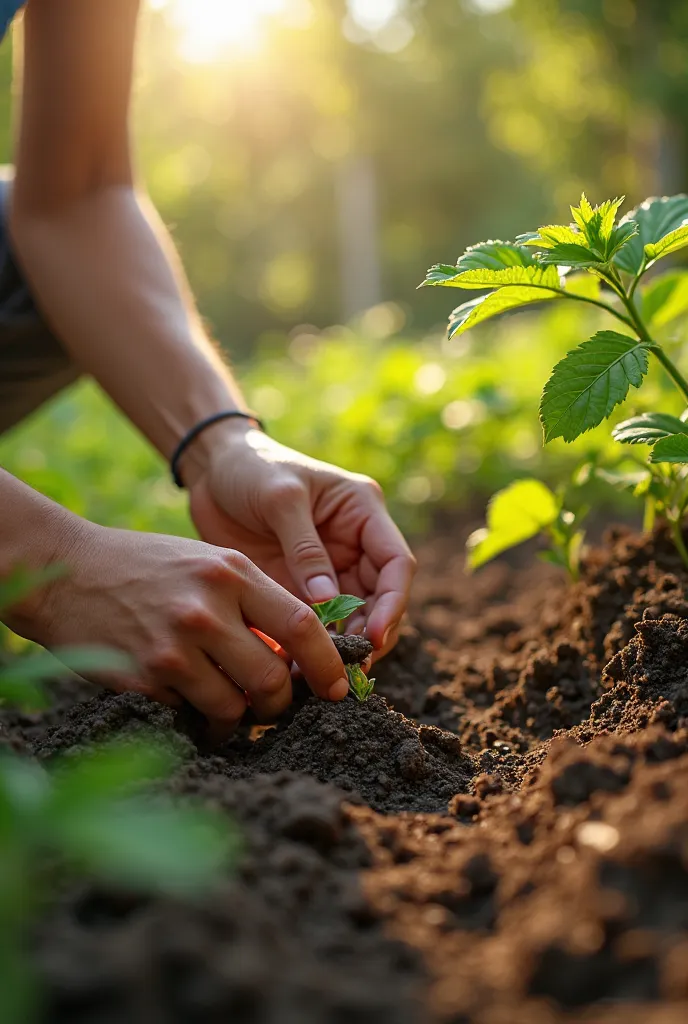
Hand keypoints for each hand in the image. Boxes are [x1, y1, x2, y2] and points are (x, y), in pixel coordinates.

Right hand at [12, 518, 349, 734]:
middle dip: (281, 703)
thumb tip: (296, 658)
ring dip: (240, 716)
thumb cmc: (149, 566)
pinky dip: (198, 715)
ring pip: (234, 707)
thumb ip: (254, 602)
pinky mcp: (144, 677)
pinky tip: (187, 695)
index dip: (328, 663)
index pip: (301, 625)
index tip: (339, 686)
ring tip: (229, 702)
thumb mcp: (208, 563)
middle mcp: (206, 608)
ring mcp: (173, 645)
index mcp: (232, 573)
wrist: (69, 570)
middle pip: (273, 679)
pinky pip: (191, 713)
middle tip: (274, 703)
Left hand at [186, 426, 415, 657]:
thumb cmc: (251, 468)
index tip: (374, 634)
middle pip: (380, 599)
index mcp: (362, 512)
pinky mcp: (299, 588)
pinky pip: (315, 624)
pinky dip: (310, 646)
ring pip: (350, 618)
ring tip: (320, 674)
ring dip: (341, 646)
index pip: (396, 563)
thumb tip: (327, 601)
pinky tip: (296, 667)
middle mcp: (354, 544)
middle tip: (349, 667)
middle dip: (370, 634)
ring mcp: (327, 569)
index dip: (393, 602)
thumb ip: (304, 548)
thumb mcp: (279, 498)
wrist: (211, 470)